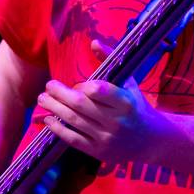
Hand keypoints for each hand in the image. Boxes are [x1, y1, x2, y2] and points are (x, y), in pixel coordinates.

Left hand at [37, 39, 171, 162]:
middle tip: (48, 86)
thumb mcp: (129, 82)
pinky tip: (48, 119)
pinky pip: (73, 139)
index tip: (77, 84)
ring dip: (54, 108)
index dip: (83, 85)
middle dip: (59, 93)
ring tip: (43, 99)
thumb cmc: (136, 106)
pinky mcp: (98, 151)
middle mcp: (116, 121)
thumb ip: (111, 61)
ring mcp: (107, 138)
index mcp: (125, 102)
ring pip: (74, 121)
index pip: (98, 90)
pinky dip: (58, 129)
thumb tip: (93, 42)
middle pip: (80, 104)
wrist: (150, 141)